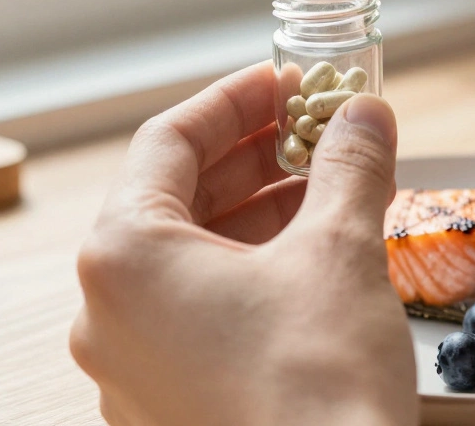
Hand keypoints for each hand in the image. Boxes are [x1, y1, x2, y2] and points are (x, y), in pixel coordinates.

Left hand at [69, 63, 416, 425]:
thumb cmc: (317, 385)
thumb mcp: (342, 249)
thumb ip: (349, 166)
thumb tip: (365, 114)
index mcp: (125, 258)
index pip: (169, 141)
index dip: (237, 100)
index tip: (288, 81)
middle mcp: (109, 313)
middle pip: (178, 200)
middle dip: (256, 158)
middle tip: (318, 130)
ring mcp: (134, 368)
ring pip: (192, 260)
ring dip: (261, 215)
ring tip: (331, 191)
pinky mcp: (169, 406)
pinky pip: (201, 313)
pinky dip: (252, 273)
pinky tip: (315, 261)